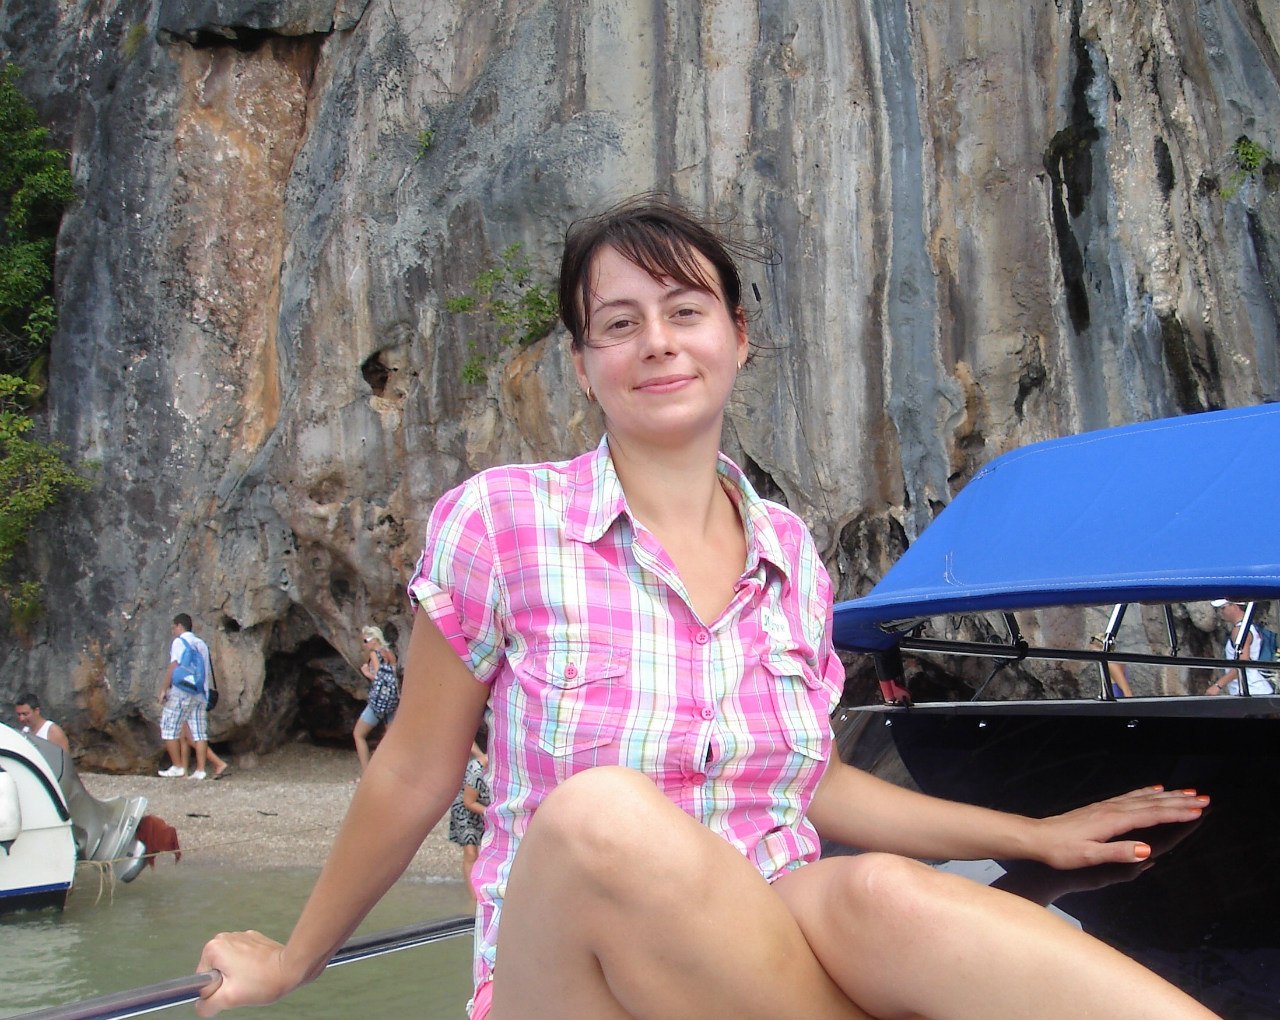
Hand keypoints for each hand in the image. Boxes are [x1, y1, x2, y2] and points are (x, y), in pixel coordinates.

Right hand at [195, 929, 299, 1016]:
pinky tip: (259, 971)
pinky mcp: (253, 940)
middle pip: (215, 971)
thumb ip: (206, 1005)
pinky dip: (248, 967)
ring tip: (253, 978)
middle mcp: (225, 937)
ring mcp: (240, 937)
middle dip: (227, 982)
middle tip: (243, 984)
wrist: (291, 968)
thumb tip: (201, 1005)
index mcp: (214, 948)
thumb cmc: (263, 981)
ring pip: (229, 966)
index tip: (232, 987)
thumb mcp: (228, 999)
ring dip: (237, 975)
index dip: (216, 989)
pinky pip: (242, 959)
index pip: (202, 979)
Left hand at [995, 806, 1202, 903]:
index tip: (1198, 809)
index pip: (1151, 815)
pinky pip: (1130, 797)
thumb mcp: (1089, 856)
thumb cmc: (1061, 850)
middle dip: (1179, 800)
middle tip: (1203, 797)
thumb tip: (1146, 850)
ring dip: (1167, 795)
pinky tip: (1153, 790)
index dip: (1176, 812)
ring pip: (1143, 797)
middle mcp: (1112, 809)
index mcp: (1112, 821)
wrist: (1037, 837)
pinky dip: (1146, 792)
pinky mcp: (1101, 808)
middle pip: (1152, 803)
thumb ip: (1118, 852)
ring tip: (1186, 791)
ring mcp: (1106, 807)